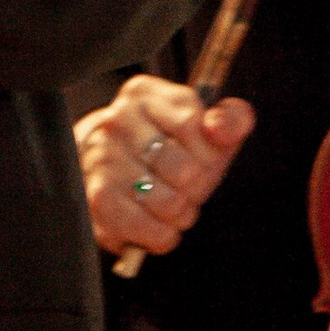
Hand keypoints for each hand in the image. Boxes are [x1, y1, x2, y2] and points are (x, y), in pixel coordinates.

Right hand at [77, 76, 253, 261]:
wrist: (108, 171)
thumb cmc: (168, 148)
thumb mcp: (205, 127)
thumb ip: (230, 118)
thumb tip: (217, 129)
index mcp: (144, 95)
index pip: (195, 128)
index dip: (209, 153)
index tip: (199, 156)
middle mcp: (117, 122)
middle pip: (187, 170)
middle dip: (196, 186)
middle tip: (185, 185)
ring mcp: (103, 162)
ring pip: (172, 203)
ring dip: (181, 213)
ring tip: (170, 203)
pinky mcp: (99, 201)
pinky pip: (153, 230)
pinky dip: (164, 236)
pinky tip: (158, 223)